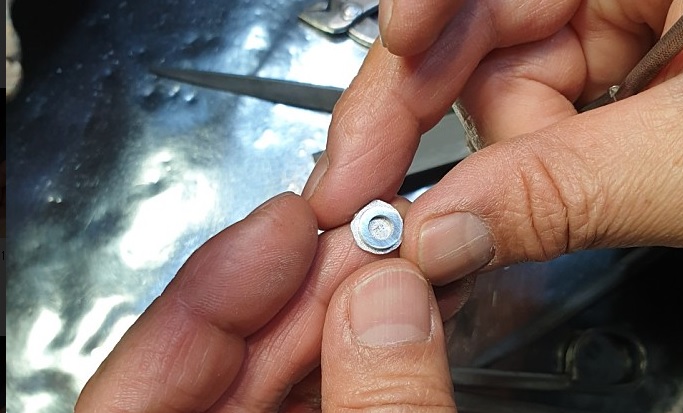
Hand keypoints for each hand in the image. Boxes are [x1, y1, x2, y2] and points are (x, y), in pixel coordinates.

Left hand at [75, 193, 465, 410]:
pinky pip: (333, 396)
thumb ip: (379, 411)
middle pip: (225, 367)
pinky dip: (369, 356)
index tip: (279, 230)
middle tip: (362, 238)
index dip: (205, 299)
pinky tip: (400, 316)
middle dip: (301, 292)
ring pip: (287, 377)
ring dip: (346, 316)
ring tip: (394, 265)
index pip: (136, 388)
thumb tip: (387, 299)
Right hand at [302, 0, 682, 284]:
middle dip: (416, 117)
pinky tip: (506, 212)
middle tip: (362, 187)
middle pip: (477, 35)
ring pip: (503, 90)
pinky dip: (517, 175)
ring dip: (485, 168)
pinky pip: (539, 120)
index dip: (421, 24)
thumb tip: (443, 235)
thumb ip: (564, 191)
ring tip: (468, 225)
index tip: (380, 83)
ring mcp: (617, 33)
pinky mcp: (619, 83)